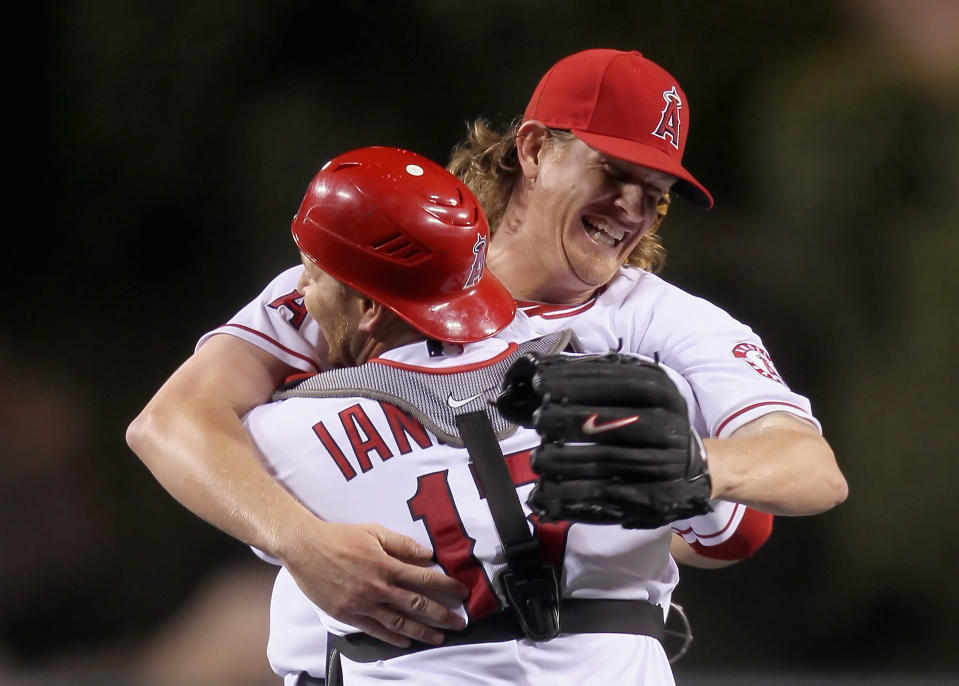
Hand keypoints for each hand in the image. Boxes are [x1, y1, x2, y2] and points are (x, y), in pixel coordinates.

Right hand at [279, 520, 467, 646]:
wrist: (304, 548)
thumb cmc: (340, 536)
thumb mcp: (373, 531)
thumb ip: (401, 544)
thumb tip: (428, 554)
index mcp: (385, 565)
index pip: (423, 578)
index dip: (446, 586)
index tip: (461, 593)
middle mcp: (377, 587)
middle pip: (416, 604)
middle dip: (441, 614)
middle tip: (460, 623)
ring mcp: (362, 604)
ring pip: (398, 623)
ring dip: (422, 632)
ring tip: (439, 637)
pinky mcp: (347, 615)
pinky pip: (374, 630)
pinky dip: (392, 638)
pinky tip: (407, 641)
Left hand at [498, 352, 711, 528]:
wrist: (697, 467)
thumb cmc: (654, 420)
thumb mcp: (638, 393)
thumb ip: (598, 382)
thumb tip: (543, 371)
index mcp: (662, 392)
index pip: (618, 380)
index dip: (577, 381)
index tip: (541, 384)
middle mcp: (667, 425)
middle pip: (611, 422)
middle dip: (568, 419)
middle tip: (538, 419)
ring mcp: (663, 463)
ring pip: (606, 461)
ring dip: (566, 460)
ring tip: (538, 458)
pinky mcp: (655, 496)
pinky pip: (607, 496)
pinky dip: (573, 496)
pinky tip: (546, 494)